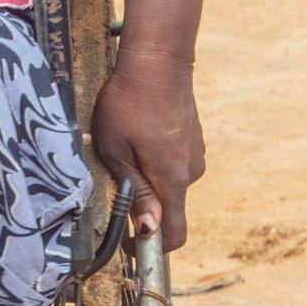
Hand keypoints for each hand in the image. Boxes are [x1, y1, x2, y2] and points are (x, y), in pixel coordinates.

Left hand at [90, 50, 205, 252]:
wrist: (158, 59)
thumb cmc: (128, 103)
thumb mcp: (116, 150)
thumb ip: (135, 192)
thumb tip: (149, 230)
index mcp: (172, 179)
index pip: (174, 234)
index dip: (150, 246)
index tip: (126, 243)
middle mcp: (191, 171)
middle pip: (168, 207)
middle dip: (141, 203)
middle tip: (112, 174)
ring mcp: (195, 154)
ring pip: (168, 182)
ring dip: (146, 177)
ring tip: (122, 145)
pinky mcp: (192, 139)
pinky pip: (172, 162)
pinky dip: (155, 159)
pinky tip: (138, 134)